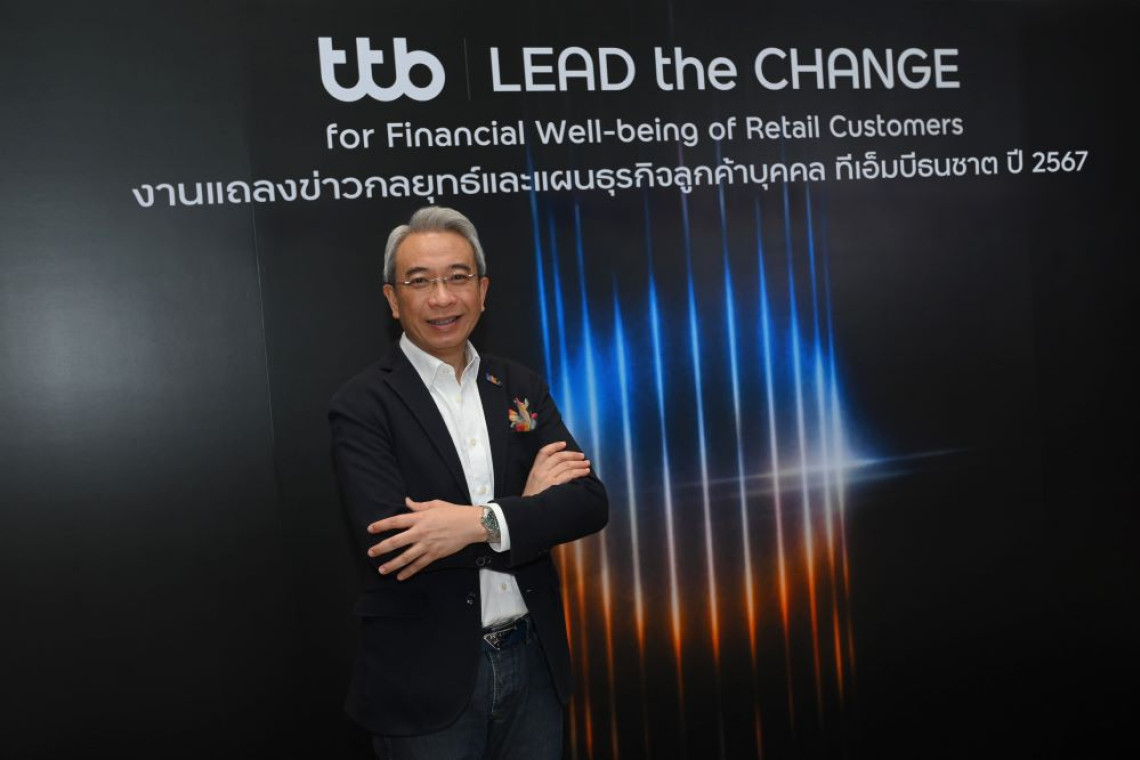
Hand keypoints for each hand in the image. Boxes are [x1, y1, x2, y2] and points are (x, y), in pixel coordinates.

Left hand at [366, 498, 484, 579]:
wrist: (470, 524)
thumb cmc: (454, 512)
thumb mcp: (435, 504)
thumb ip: (418, 505)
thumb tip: (406, 501)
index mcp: (419, 518)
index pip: (396, 522)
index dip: (381, 525)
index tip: (370, 529)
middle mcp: (421, 532)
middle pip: (396, 541)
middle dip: (382, 548)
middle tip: (371, 553)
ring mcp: (427, 545)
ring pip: (406, 557)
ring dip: (392, 564)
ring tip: (382, 570)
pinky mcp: (435, 554)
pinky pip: (419, 565)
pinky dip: (409, 571)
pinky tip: (401, 576)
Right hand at [523, 441, 590, 496]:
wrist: (528, 512)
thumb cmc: (532, 501)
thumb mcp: (532, 485)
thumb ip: (542, 476)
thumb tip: (559, 470)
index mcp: (534, 470)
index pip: (543, 452)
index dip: (554, 446)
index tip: (564, 444)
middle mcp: (540, 471)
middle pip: (559, 457)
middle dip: (572, 455)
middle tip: (582, 456)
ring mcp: (547, 478)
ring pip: (566, 465)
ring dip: (579, 463)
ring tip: (587, 464)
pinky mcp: (554, 485)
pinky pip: (570, 475)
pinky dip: (579, 472)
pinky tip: (585, 472)